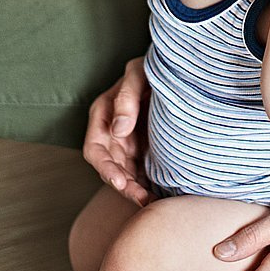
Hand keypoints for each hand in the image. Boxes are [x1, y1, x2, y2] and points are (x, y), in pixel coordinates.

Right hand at [83, 56, 152, 203]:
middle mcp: (112, 133)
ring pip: (127, 173)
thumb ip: (126, 98)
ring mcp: (128, 142)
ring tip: (153, 202)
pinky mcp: (144, 147)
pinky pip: (142, 170)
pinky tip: (161, 195)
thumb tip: (118, 130)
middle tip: (143, 199)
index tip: (121, 182)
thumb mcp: (137, 74)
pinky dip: (149, 183)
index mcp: (103, 116)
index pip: (95, 150)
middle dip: (124, 186)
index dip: (106, 169)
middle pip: (111, 167)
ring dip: (136, 189)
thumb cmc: (149, 68)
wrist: (173, 70)